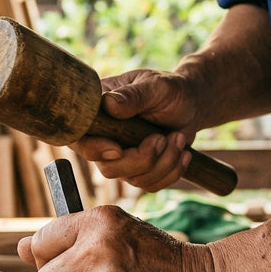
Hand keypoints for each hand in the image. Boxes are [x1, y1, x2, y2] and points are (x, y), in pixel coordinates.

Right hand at [74, 69, 201, 191]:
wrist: (191, 105)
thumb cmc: (169, 90)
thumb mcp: (154, 86)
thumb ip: (133, 96)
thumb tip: (109, 105)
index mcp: (98, 112)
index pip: (80, 138)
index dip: (93, 149)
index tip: (117, 149)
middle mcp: (104, 138)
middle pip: (108, 168)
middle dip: (140, 159)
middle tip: (161, 138)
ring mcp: (121, 159)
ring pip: (133, 180)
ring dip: (163, 163)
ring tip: (178, 138)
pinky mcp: (139, 172)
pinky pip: (150, 185)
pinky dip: (172, 172)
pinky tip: (183, 153)